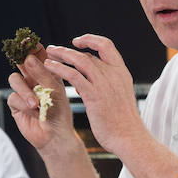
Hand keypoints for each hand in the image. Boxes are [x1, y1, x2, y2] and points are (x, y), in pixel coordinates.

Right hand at [7, 43, 76, 153]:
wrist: (55, 136)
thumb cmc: (60, 113)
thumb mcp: (54, 91)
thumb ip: (42, 74)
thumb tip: (28, 58)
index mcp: (47, 73)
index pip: (38, 56)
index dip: (32, 47)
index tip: (28, 40)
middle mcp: (33, 80)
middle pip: (22, 62)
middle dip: (20, 57)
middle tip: (21, 54)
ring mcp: (23, 91)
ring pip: (14, 79)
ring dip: (25, 90)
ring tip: (36, 102)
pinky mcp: (16, 104)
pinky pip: (13, 97)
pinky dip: (23, 103)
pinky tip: (32, 110)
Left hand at [43, 34, 141, 155]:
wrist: (129, 137)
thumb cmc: (123, 122)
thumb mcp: (119, 96)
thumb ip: (108, 84)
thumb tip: (93, 80)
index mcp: (122, 72)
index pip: (106, 45)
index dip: (90, 40)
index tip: (76, 42)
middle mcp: (113, 74)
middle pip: (88, 54)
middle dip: (67, 50)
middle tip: (53, 50)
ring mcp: (104, 84)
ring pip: (79, 60)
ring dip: (61, 55)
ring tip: (48, 56)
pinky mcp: (94, 95)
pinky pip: (73, 75)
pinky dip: (60, 69)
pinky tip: (50, 68)